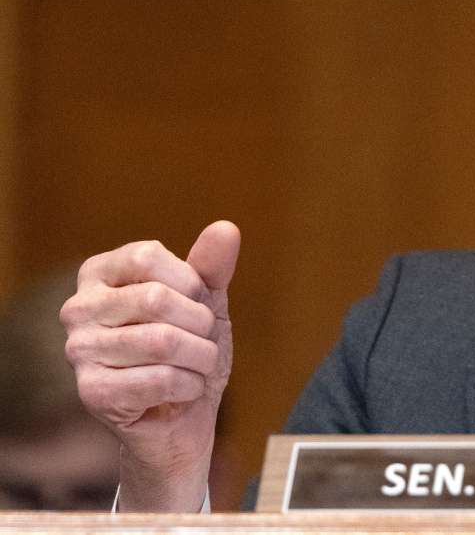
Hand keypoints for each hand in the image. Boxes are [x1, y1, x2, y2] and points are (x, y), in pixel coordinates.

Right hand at [60, 221, 239, 511]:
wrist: (183, 416)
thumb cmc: (189, 349)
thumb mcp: (206, 302)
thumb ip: (212, 266)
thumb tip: (226, 228)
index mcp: (99, 274)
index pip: (147, 257)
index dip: (189, 283)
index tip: (196, 303)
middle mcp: (78, 308)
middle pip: (156, 299)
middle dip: (200, 325)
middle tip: (202, 342)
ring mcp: (79, 351)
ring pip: (162, 342)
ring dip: (200, 358)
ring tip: (197, 367)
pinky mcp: (92, 392)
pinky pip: (160, 380)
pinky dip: (189, 386)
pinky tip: (183, 391)